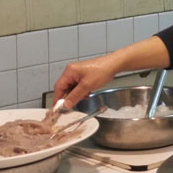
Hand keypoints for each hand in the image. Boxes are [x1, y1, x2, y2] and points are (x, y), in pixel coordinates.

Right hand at [53, 36, 170, 108]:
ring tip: (86, 95)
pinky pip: (78, 86)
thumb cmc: (101, 71)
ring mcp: (78, 73)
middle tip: (73, 104)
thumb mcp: (87, 86)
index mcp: (69, 71)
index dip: (58, 98)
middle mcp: (71, 71)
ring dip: (77, 94)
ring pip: (72, 88)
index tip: (58, 108)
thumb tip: (66, 104)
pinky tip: (89, 92)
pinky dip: (82, 91)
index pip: (59, 87)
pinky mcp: (84, 75)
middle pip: (65, 87)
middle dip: (70, 96)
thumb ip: (75, 96)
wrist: (114, 65)